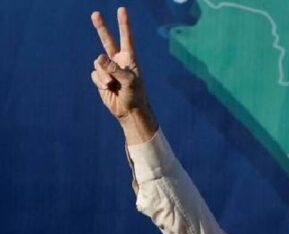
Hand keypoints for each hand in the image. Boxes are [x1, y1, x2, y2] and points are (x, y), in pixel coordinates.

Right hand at [90, 7, 156, 142]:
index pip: (126, 37)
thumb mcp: (129, 81)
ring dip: (104, 75)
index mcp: (130, 58)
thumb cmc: (135, 95)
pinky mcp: (101, 78)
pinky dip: (99, 82)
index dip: (123, 24)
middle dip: (101, 28)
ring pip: (98, 64)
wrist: (129, 111)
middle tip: (95, 14)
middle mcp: (118, 61)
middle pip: (107, 41)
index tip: (122, 10)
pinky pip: (94, 74)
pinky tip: (108, 88)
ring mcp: (108, 69)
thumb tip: (99, 59)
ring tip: (113, 85)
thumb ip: (115, 69)